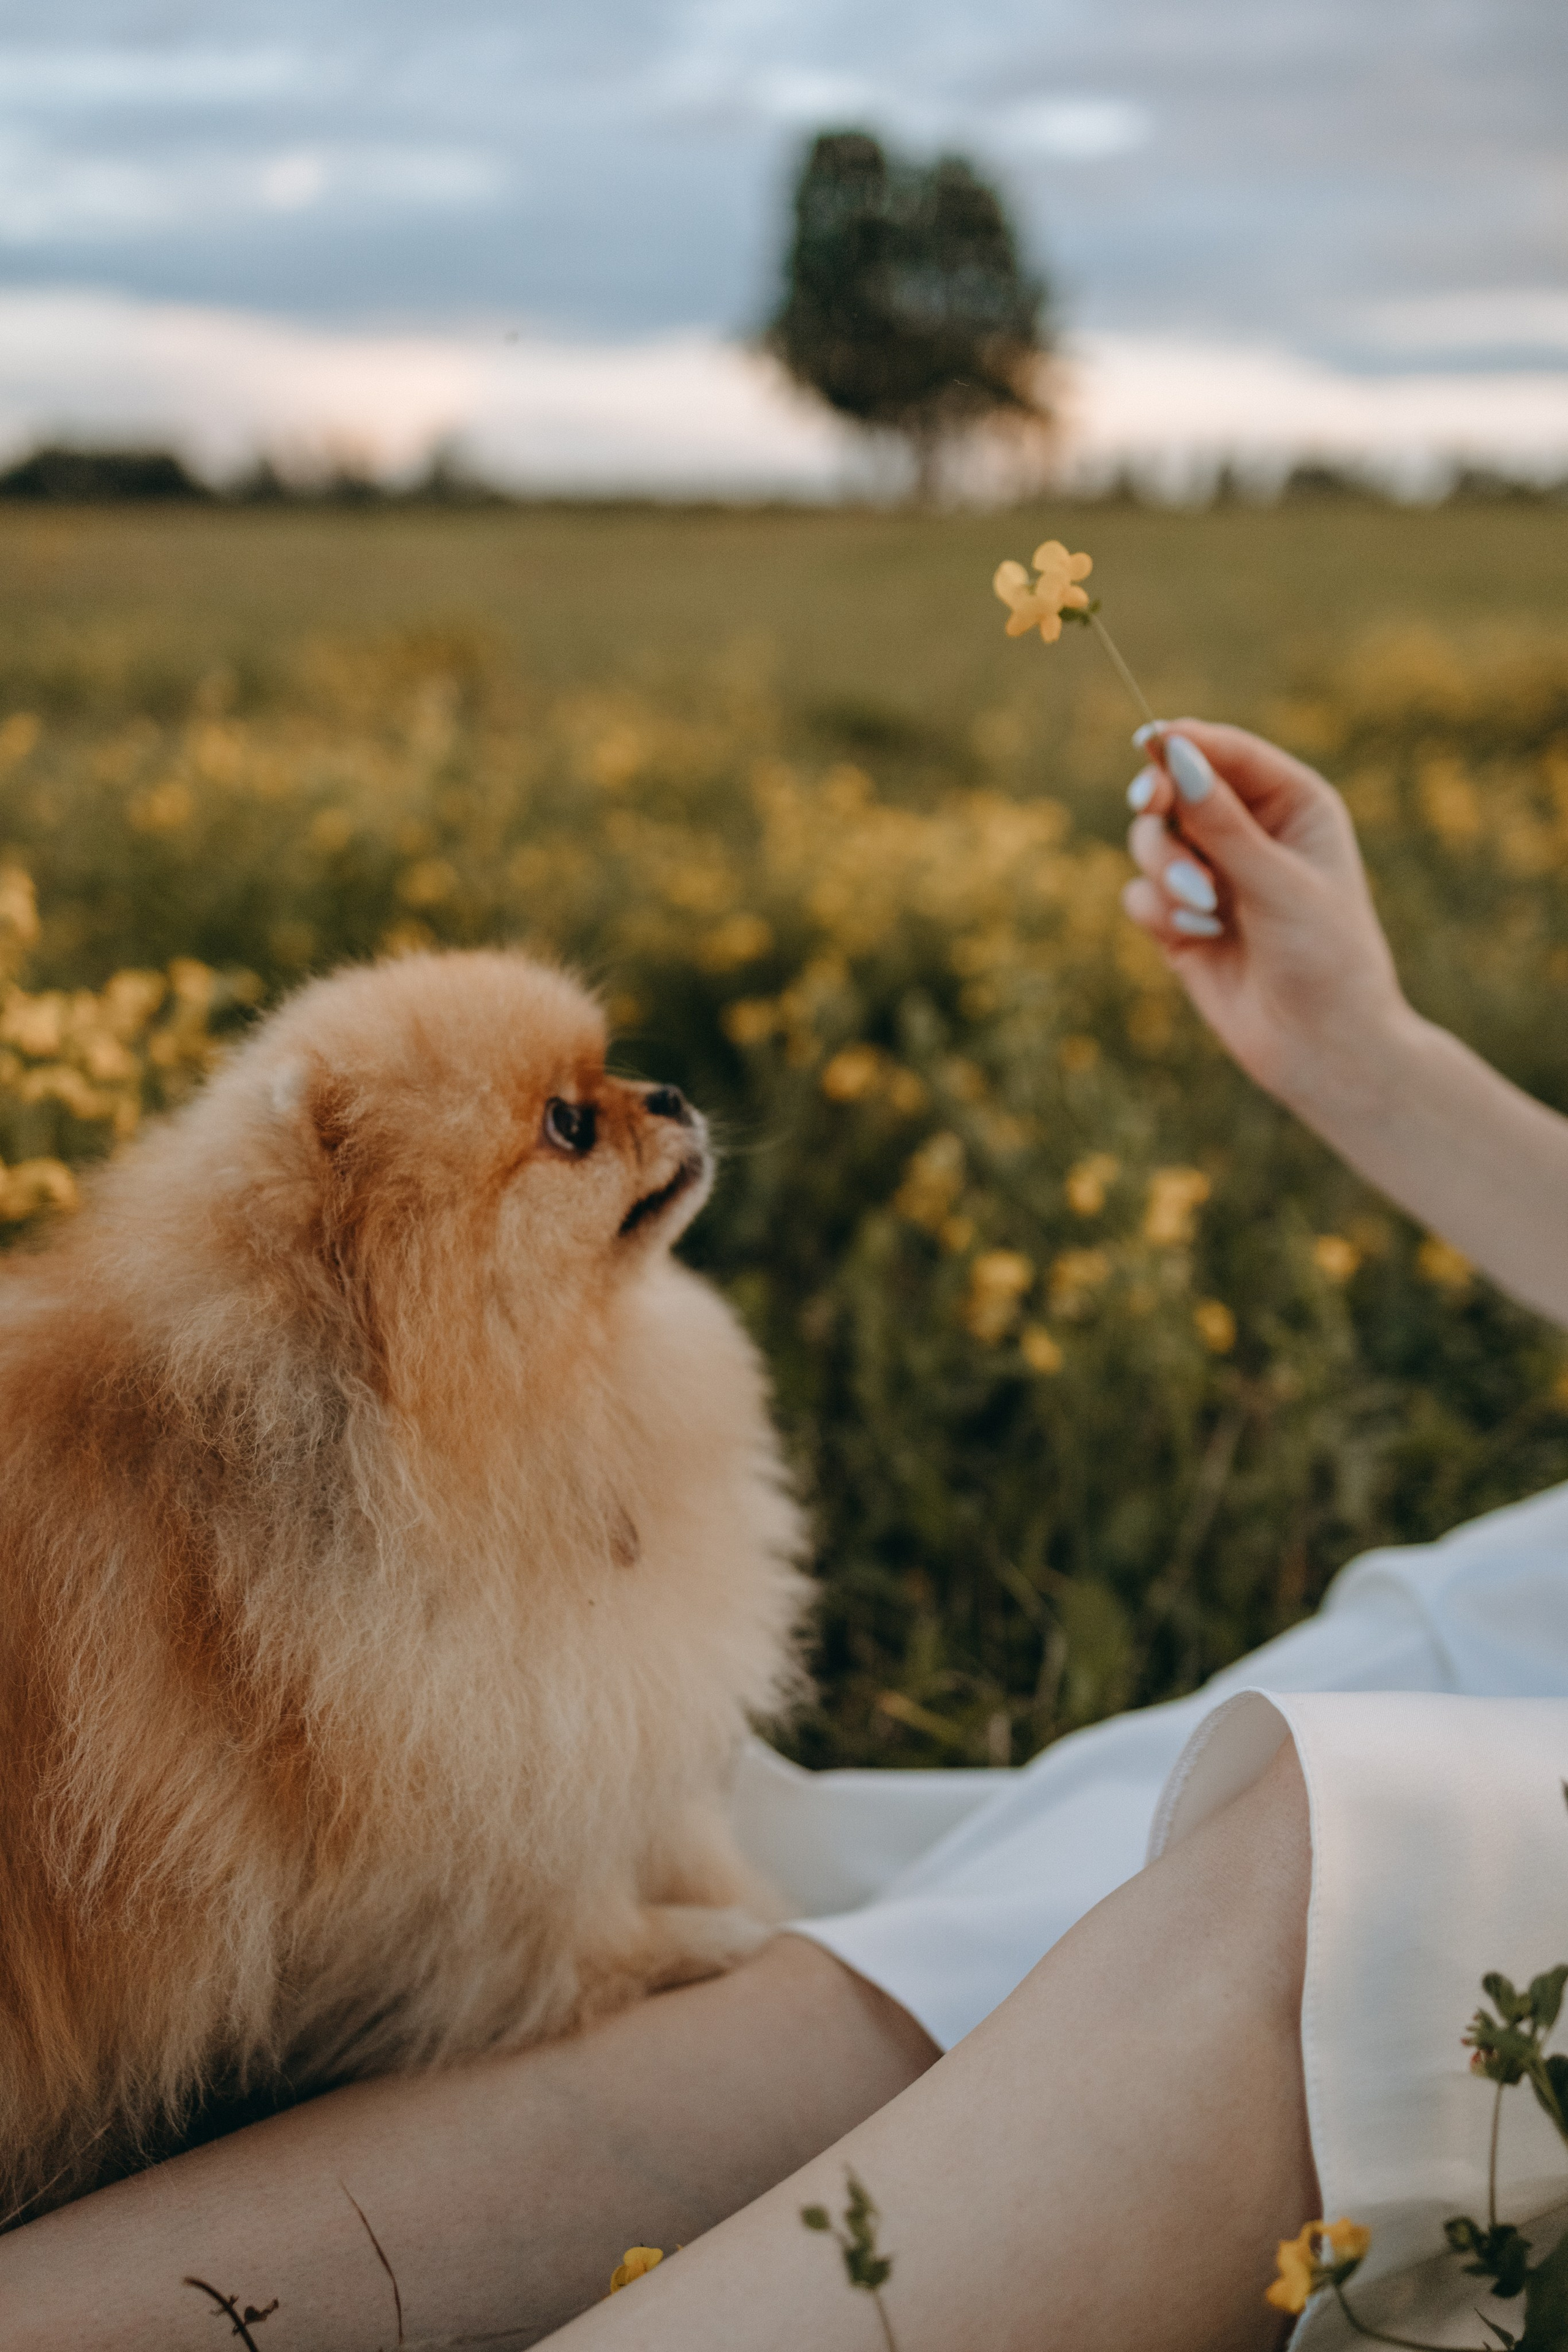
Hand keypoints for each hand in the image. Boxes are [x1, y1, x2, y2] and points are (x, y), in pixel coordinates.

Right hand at [1120, 719, 1412, 1120]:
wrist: (1322, 1049)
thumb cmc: (1326, 959)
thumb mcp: (1279, 884)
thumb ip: (1223, 823)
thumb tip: (1176, 754)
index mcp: (1292, 806)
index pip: (1227, 754)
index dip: (1186, 744)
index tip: (1151, 742)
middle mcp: (1249, 834)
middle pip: (1174, 791)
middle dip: (1163, 811)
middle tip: (1149, 807)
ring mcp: (1211, 877)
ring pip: (1149, 843)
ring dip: (1165, 872)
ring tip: (1202, 909)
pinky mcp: (1180, 922)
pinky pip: (1140, 896)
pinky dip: (1159, 914)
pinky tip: (1199, 939)